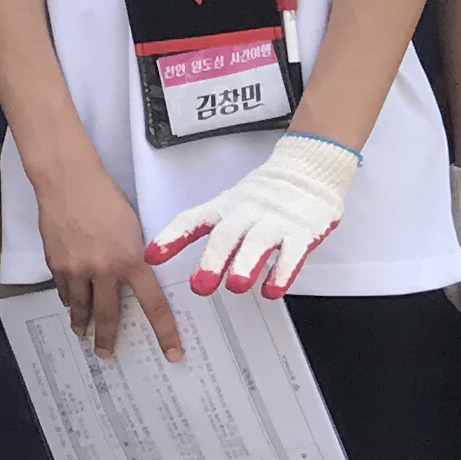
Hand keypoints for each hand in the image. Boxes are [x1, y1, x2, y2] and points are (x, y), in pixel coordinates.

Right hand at [43, 158, 181, 362]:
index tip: (172, 354)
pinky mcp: (56, 263)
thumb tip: (133, 276)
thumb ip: (133, 256)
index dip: (165, 333)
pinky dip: (67, 296)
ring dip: (82, 322)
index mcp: (131, 260)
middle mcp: (104, 270)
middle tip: (106, 354)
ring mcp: (76, 269)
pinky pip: (63, 289)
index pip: (154, 305)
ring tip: (81, 332)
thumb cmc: (105, 197)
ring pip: (80, 306)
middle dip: (107, 339)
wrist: (67, 181)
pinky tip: (68, 301)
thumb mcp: (132, 227)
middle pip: (108, 316)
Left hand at [151, 132, 358, 297]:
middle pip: (227, 235)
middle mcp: (247, 214)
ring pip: (259, 243)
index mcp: (225, 207)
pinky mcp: (302, 232)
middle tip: (200, 286)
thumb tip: (159, 253)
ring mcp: (275, 222)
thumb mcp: (227, 205)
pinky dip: (283, 272)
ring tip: (236, 285)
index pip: (192, 220)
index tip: (151, 257)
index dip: (171, 237)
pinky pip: (293, 253)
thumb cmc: (264, 195)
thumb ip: (199, 227)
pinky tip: (273, 289)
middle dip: (212, 260)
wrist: (309, 170)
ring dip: (246, 264)